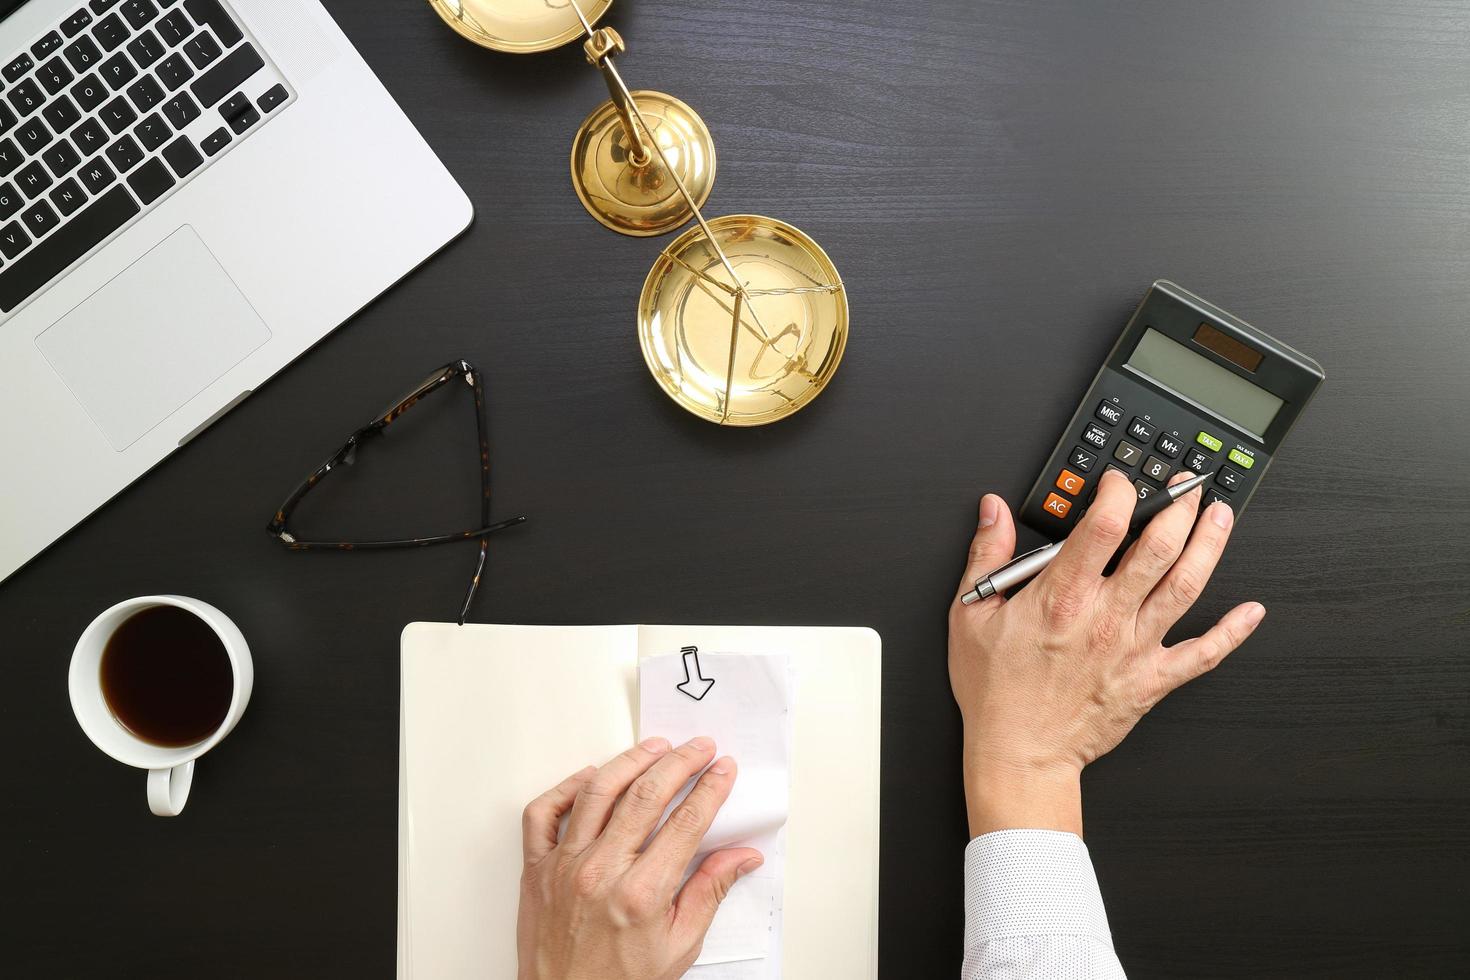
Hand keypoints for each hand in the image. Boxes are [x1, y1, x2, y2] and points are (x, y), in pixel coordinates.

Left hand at [517, 737, 763, 979]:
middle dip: (679, 763)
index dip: (710, 789)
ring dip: (630, 761)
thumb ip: (709, 892)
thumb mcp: (679, 946)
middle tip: (699, 747)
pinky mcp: (535, 868)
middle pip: (645, 796)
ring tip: (655, 748)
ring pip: (597, 792)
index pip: (686, 823)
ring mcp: (563, 866)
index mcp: (640, 895)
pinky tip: (591, 776)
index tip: (723, 769)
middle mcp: (600, 872)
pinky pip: (543, 813)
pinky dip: (566, 787)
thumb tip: (743, 857)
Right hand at [948, 469, 1265, 837]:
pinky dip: (1232, 632)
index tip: (1120, 482)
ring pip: (1185, 586)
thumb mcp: (972, 615)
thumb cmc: (997, 692)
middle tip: (1187, 487)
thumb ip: (987, 557)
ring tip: (1220, 518)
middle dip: (1178, 507)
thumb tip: (993, 511)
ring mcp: (1135, 648)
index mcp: (1061, 597)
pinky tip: (1251, 611)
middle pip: (1157, 547)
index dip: (1119, 492)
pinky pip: (1204, 654)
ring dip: (1209, 547)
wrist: (1020, 754)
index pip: (1103, 524)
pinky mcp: (1152, 679)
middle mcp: (1106, 617)